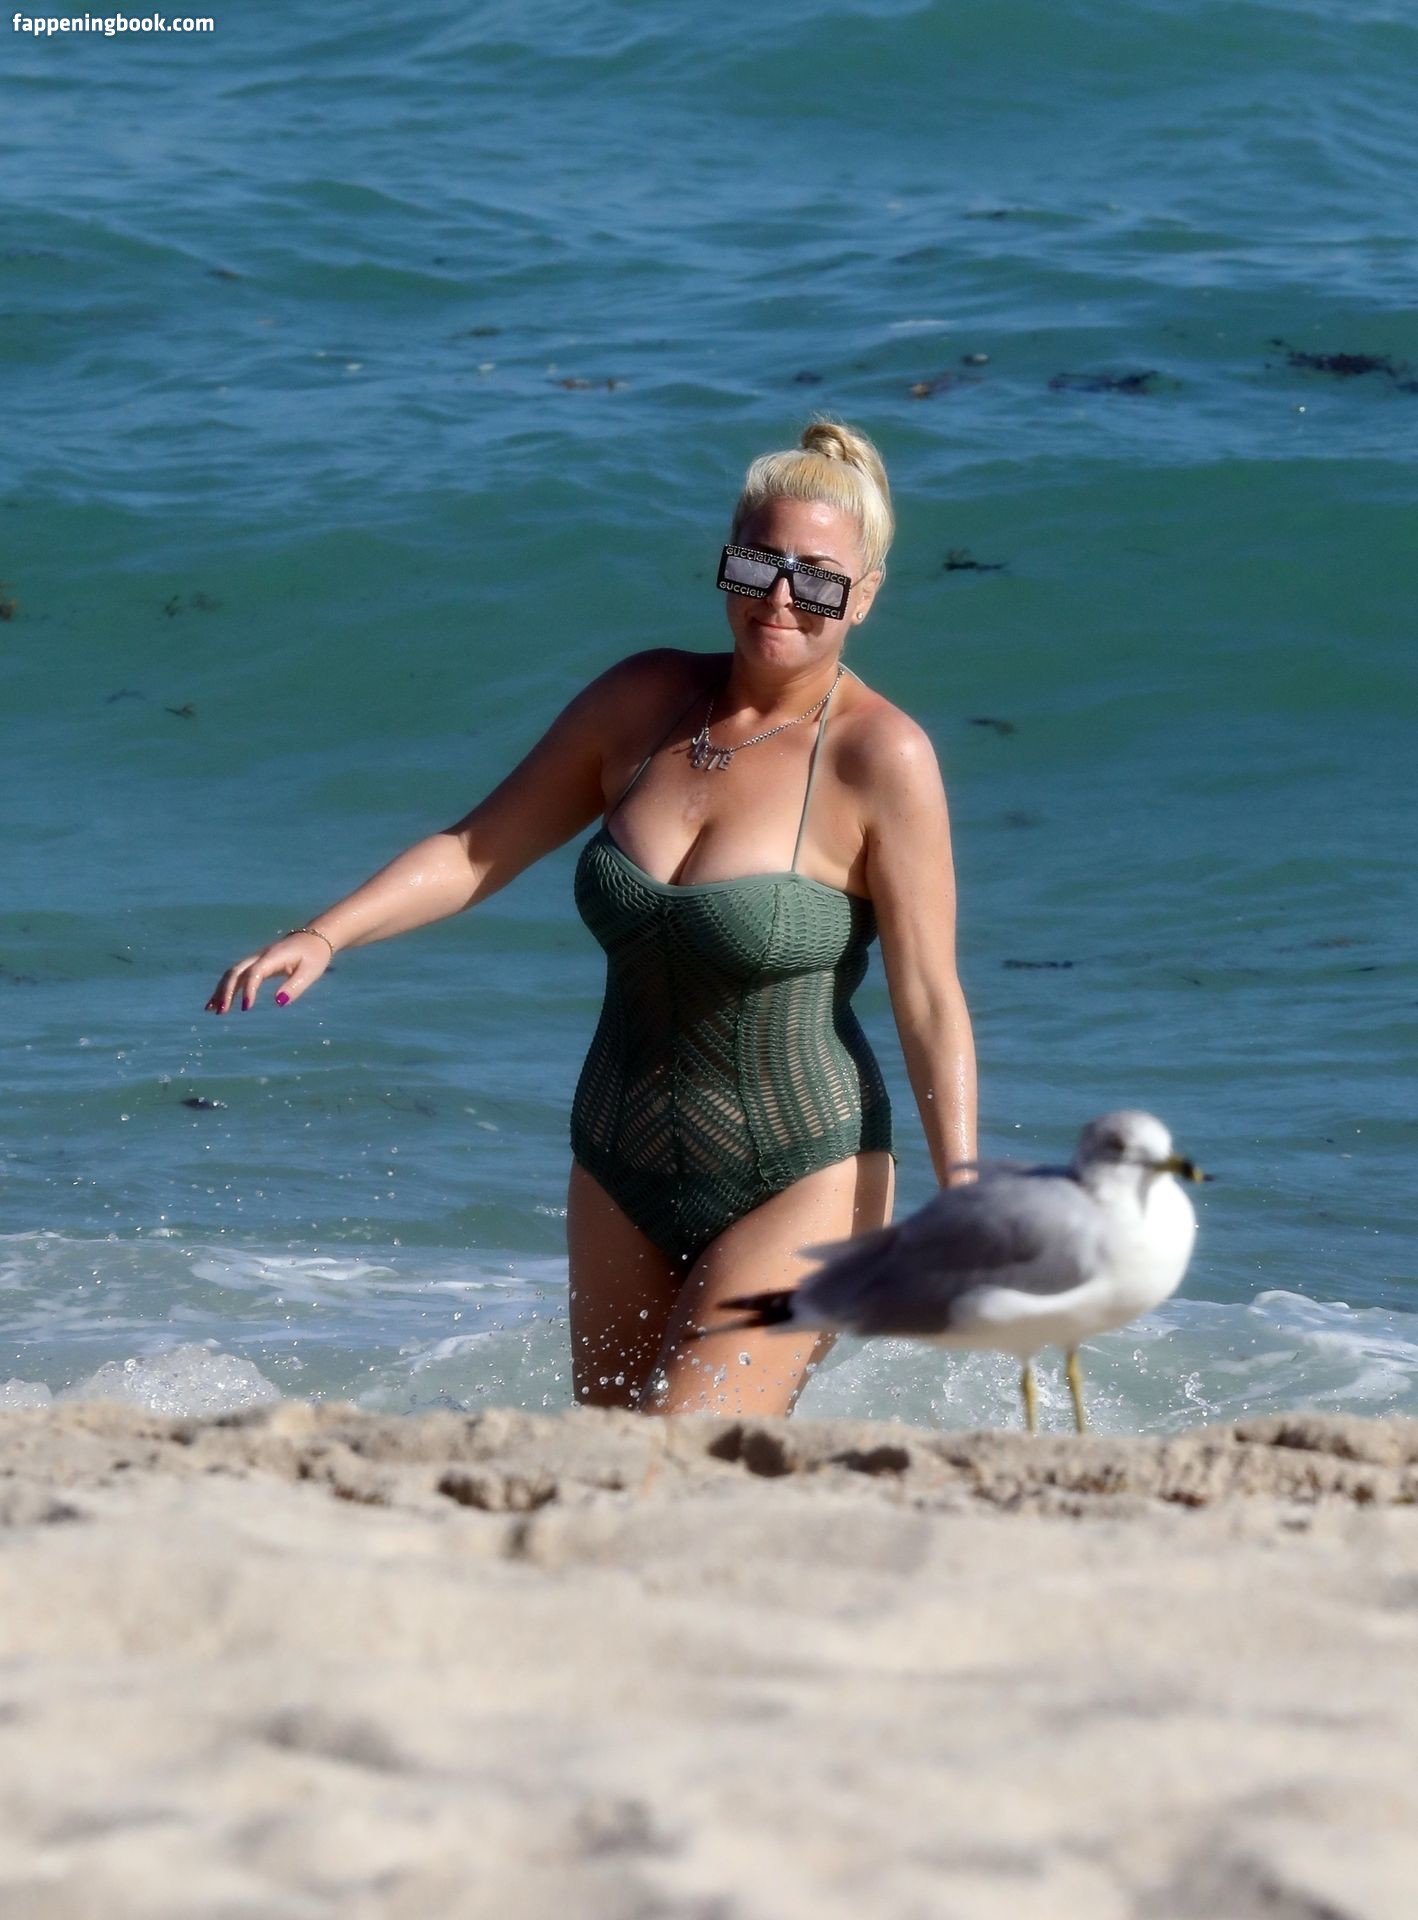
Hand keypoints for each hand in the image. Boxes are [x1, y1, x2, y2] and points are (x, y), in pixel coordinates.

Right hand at [205, 931, 332, 1014]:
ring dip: (221, 990)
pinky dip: (226, 988)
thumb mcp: (310, 972)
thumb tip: (278, 1002)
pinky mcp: (256, 964)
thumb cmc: (315, 956)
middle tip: (221, 1012)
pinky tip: (217, 1003)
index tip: (246, 1009)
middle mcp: (260, 956)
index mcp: (274, 956)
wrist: (314, 937)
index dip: (249, 990)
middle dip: (226, 991)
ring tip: (212, 1010)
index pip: (255, 972)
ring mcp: (256, 959)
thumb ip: (295, 987)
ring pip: (232, 973)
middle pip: (236, 971)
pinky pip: (237, 975)